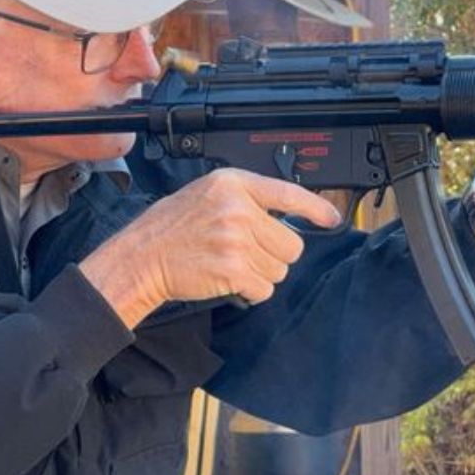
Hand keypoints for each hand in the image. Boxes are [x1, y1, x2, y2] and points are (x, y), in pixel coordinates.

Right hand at [78, 168, 342, 328]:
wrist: (142, 257)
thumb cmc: (171, 228)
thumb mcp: (207, 194)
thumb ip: (246, 199)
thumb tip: (289, 215)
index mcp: (233, 184)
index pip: (288, 193)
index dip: (316, 209)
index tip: (332, 218)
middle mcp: (238, 208)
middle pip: (290, 242)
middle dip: (274, 254)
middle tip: (245, 252)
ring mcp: (236, 239)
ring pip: (279, 268)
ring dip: (260, 273)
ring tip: (230, 263)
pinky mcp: (233, 269)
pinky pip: (264, 287)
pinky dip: (251, 290)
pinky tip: (228, 279)